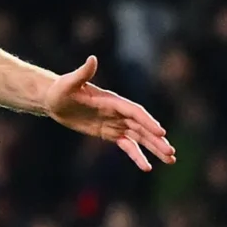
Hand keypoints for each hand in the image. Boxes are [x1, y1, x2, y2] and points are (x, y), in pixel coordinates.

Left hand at [41, 57, 177, 171]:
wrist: (54, 100)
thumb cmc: (61, 89)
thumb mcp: (69, 82)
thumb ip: (83, 73)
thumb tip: (91, 59)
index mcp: (113, 101)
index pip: (135, 112)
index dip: (148, 122)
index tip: (161, 132)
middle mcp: (119, 112)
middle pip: (143, 127)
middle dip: (157, 140)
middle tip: (171, 152)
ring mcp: (116, 123)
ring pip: (140, 137)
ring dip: (155, 148)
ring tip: (170, 160)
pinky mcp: (110, 133)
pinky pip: (127, 145)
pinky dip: (137, 155)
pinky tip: (147, 167)